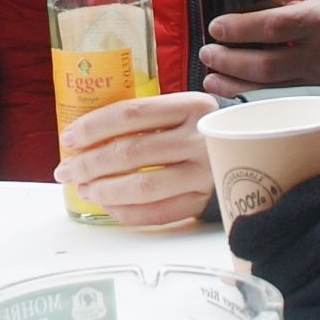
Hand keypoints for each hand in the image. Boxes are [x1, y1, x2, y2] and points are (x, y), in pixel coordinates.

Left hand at [55, 90, 219, 227]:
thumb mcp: (183, 109)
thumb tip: (87, 136)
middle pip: (130, 152)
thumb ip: (146, 116)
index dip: (93, 127)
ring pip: (143, 186)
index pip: (130, 114)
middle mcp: (199, 138)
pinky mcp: (206, 201)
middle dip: (88, 163)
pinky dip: (128, 213)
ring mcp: (205, 173)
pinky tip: (110, 207)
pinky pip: (160, 213)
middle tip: (65, 170)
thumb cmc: (203, 128)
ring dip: (104, 190)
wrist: (254, 149)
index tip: (68, 138)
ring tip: (84, 189)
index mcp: (190, 106)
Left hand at [199, 0, 319, 95]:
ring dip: (234, 85)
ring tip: (212, 77)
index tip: (216, 27)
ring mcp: (319, 79)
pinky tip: (232, 91)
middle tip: (208, 53)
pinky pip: (278, 101)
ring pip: (270, 90)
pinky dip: (251, 98)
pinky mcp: (316, 96)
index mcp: (317, 18)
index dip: (240, 29)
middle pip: (267, 65)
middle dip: (230, 61)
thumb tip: (235, 1)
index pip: (273, 26)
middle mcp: (319, 52)